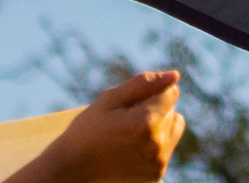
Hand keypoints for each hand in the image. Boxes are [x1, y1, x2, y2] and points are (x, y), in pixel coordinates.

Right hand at [12, 70, 183, 182]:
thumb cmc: (88, 130)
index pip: (170, 93)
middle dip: (153, 108)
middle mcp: (156, 145)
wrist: (73, 168)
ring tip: (130, 134)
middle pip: (172, 110)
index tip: (128, 105)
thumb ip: (144, 84)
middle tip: (124, 121)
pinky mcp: (156, 173)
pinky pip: (167, 146)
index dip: (149, 94)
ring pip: (173, 126)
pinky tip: (132, 148)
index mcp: (145, 123)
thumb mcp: (110, 100)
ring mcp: (157, 162)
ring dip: (158, 125)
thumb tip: (175, 75)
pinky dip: (155, 142)